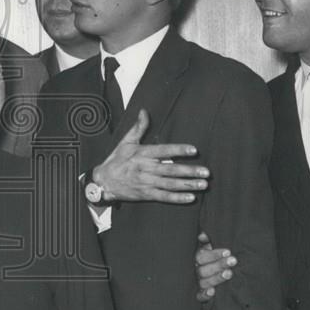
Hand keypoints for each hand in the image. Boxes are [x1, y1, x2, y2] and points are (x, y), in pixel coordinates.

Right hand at [92, 109, 209, 203]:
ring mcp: (146, 182)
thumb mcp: (126, 142)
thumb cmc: (116, 160)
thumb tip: (144, 111)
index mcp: (142, 153)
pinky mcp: (145, 194)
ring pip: (170, 184)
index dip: (179, 150)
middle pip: (170, 169)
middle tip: (206, 172)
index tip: (194, 150)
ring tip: (203, 184)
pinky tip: (190, 198)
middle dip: (189, 171)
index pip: (163, 150)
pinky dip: (177, 198)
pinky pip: (163, 197)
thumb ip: (138, 127)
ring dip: (188, 185)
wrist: (103, 182)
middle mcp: (145, 168)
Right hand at [194, 231, 236, 300]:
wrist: (213, 271)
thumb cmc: (213, 257)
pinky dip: (205, 295)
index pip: (202, 257)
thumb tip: (203, 235)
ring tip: (229, 273)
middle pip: (204, 269)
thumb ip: (206, 240)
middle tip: (233, 261)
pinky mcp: (200, 295)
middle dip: (219, 265)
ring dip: (216, 278)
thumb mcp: (209, 246)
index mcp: (197, 258)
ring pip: (204, 282)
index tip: (228, 252)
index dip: (214, 254)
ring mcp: (198, 283)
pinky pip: (200, 296)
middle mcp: (196, 271)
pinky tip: (213, 292)